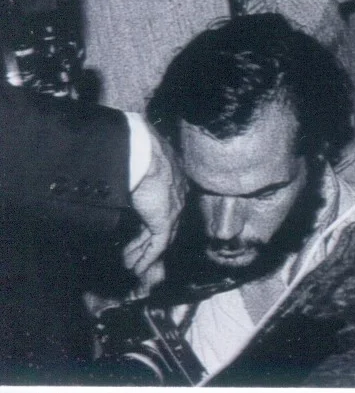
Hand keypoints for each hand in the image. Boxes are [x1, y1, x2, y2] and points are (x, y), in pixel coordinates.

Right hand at [123, 126, 185, 294]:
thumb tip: (117, 172)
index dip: (147, 224)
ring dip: (143, 253)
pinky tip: (137, 267)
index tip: (135, 235)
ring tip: (131, 265)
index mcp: (170, 179)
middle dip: (145, 242)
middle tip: (131, 256)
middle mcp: (176, 194)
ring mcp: (172, 207)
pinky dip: (147, 257)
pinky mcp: (165, 218)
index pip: (161, 207)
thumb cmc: (133, 151)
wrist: (140, 150)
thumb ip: (130, 173)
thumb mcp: (133, 164)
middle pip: (163, 225)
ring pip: (160, 237)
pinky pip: (158, 244)